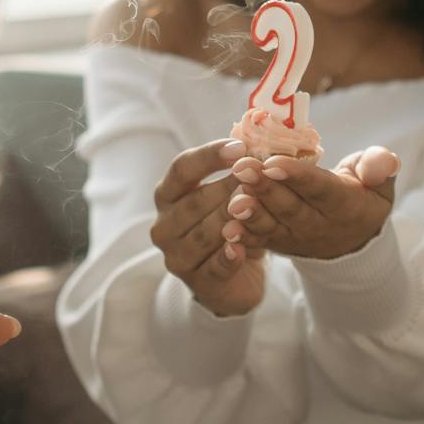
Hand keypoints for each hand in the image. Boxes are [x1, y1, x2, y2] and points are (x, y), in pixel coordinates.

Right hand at [150, 138, 267, 317]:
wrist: (234, 278)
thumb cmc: (230, 223)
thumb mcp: (230, 194)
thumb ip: (237, 171)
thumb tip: (258, 140)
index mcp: (167, 195)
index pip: (182, 169)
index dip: (210, 156)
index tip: (241, 148)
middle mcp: (164, 225)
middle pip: (195, 201)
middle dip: (228, 186)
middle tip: (260, 175)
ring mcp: (176, 256)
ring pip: (204, 234)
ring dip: (231, 218)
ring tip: (255, 205)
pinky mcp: (197, 283)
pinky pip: (213, 267)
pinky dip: (227, 257)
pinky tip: (241, 249)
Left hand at [224, 146, 399, 260]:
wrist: (353, 240)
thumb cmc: (363, 196)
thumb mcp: (381, 183)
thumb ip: (380, 167)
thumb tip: (382, 161)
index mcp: (346, 206)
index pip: (320, 189)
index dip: (297, 177)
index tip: (273, 162)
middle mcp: (319, 226)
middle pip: (291, 208)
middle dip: (266, 189)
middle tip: (242, 169)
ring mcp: (296, 239)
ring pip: (272, 226)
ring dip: (251, 213)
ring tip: (232, 198)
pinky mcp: (278, 245)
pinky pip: (260, 242)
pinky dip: (243, 236)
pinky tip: (225, 226)